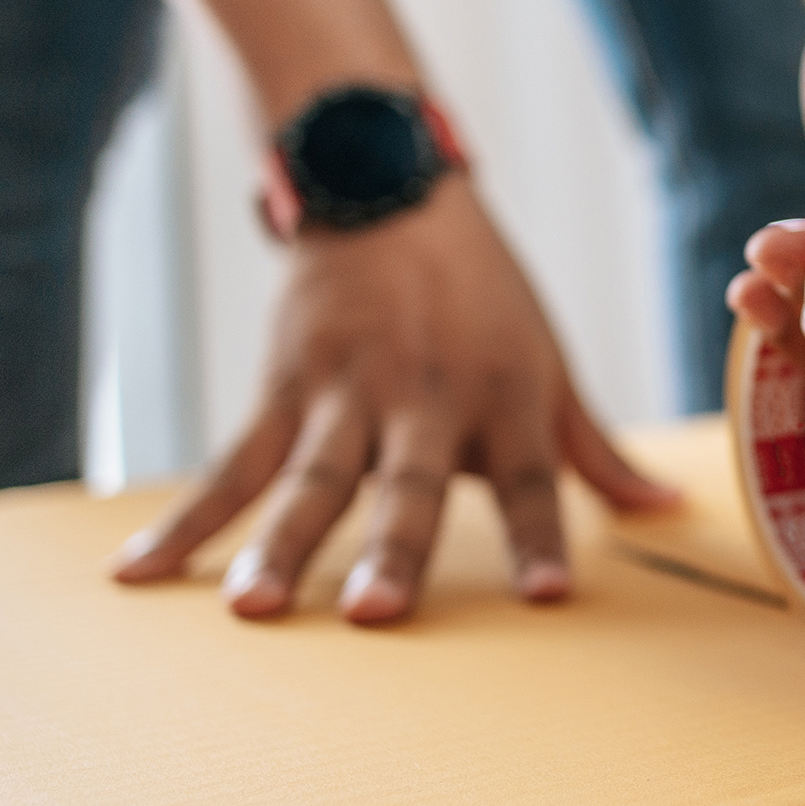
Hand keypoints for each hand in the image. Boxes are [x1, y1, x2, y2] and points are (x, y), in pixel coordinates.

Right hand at [111, 186, 678, 621]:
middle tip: (374, 615)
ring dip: (276, 545)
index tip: (548, 596)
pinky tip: (137, 574)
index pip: (530, 480)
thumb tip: (667, 509)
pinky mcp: (282, 388)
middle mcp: (427, 401)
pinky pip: (229, 464)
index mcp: (505, 401)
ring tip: (250, 610)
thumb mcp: (548, 364)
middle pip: (407, 486)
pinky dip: (184, 522)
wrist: (388, 190)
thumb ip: (593, 451)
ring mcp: (347, 394)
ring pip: (309, 479)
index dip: (540, 536)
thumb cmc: (483, 297)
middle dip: (391, 549)